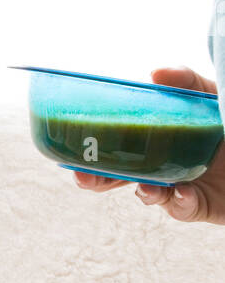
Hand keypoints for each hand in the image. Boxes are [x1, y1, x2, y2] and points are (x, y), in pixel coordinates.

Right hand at [73, 67, 224, 224]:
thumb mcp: (213, 95)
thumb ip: (189, 82)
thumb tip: (154, 73)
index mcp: (162, 137)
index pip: (120, 144)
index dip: (94, 150)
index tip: (72, 153)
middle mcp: (167, 163)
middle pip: (124, 176)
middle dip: (101, 180)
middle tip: (83, 179)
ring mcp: (183, 186)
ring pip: (152, 195)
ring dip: (143, 194)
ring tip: (145, 188)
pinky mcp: (203, 207)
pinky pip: (184, 209)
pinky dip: (178, 203)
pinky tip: (179, 192)